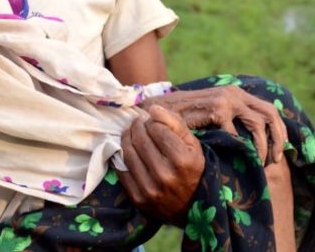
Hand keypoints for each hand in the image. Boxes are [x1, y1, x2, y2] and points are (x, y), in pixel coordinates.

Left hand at [118, 105, 203, 223]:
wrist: (190, 207)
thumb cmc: (192, 170)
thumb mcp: (192, 145)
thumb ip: (174, 123)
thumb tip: (153, 108)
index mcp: (182, 160)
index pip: (157, 129)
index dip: (152, 119)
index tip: (151, 118)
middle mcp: (165, 175)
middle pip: (141, 139)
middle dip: (137, 125)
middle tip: (139, 121)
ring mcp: (149, 188)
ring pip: (128, 152)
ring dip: (127, 136)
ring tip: (131, 131)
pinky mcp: (137, 198)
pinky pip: (122, 170)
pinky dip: (122, 155)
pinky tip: (128, 149)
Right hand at [144, 86, 287, 164]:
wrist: (158, 111)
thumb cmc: (186, 119)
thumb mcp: (214, 117)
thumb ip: (233, 123)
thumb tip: (258, 144)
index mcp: (237, 94)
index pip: (270, 110)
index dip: (279, 132)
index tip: (278, 154)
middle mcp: (235, 93)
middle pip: (271, 114)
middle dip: (278, 140)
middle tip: (274, 162)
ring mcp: (226, 99)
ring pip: (258, 124)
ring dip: (262, 147)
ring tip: (258, 164)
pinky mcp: (216, 109)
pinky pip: (237, 132)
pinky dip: (239, 148)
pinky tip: (235, 160)